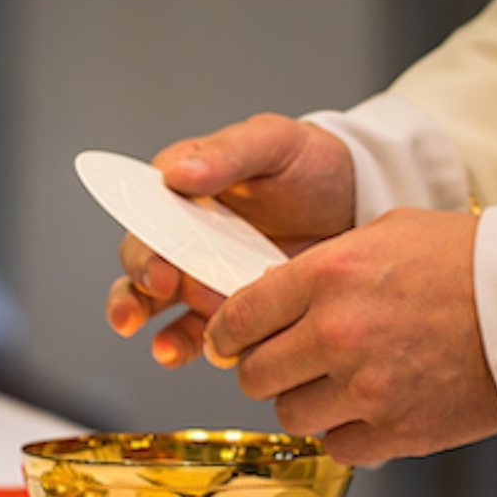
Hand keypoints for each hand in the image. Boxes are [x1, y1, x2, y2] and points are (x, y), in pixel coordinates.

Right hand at [105, 113, 355, 366]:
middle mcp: (184, 233)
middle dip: (139, 290)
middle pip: (143, 264)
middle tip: (161, 297)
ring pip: (159, 305)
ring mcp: (204, 272)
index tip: (158, 268)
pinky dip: (187, 346)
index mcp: (183, 188)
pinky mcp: (230, 306)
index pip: (145, 216)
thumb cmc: (311, 162)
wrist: (358, 201)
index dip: (143, 245)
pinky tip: (190, 355)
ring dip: (154, 328)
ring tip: (167, 348)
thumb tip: (177, 173)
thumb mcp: (273, 142)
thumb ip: (228, 154)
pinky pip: (197, 331)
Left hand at [203, 208, 496, 464]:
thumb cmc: (473, 262)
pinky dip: (346, 431)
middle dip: (264, 368)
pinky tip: (369, 407)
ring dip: (305, 401)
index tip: (232, 340)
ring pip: (290, 414)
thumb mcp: (389, 231)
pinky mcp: (397, 430)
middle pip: (254, 373)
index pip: (239, 316)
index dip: (227, 332)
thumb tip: (277, 292)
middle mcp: (338, 333)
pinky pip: (337, 445)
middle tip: (286, 362)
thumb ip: (326, 262)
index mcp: (329, 276)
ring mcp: (366, 387)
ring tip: (336, 384)